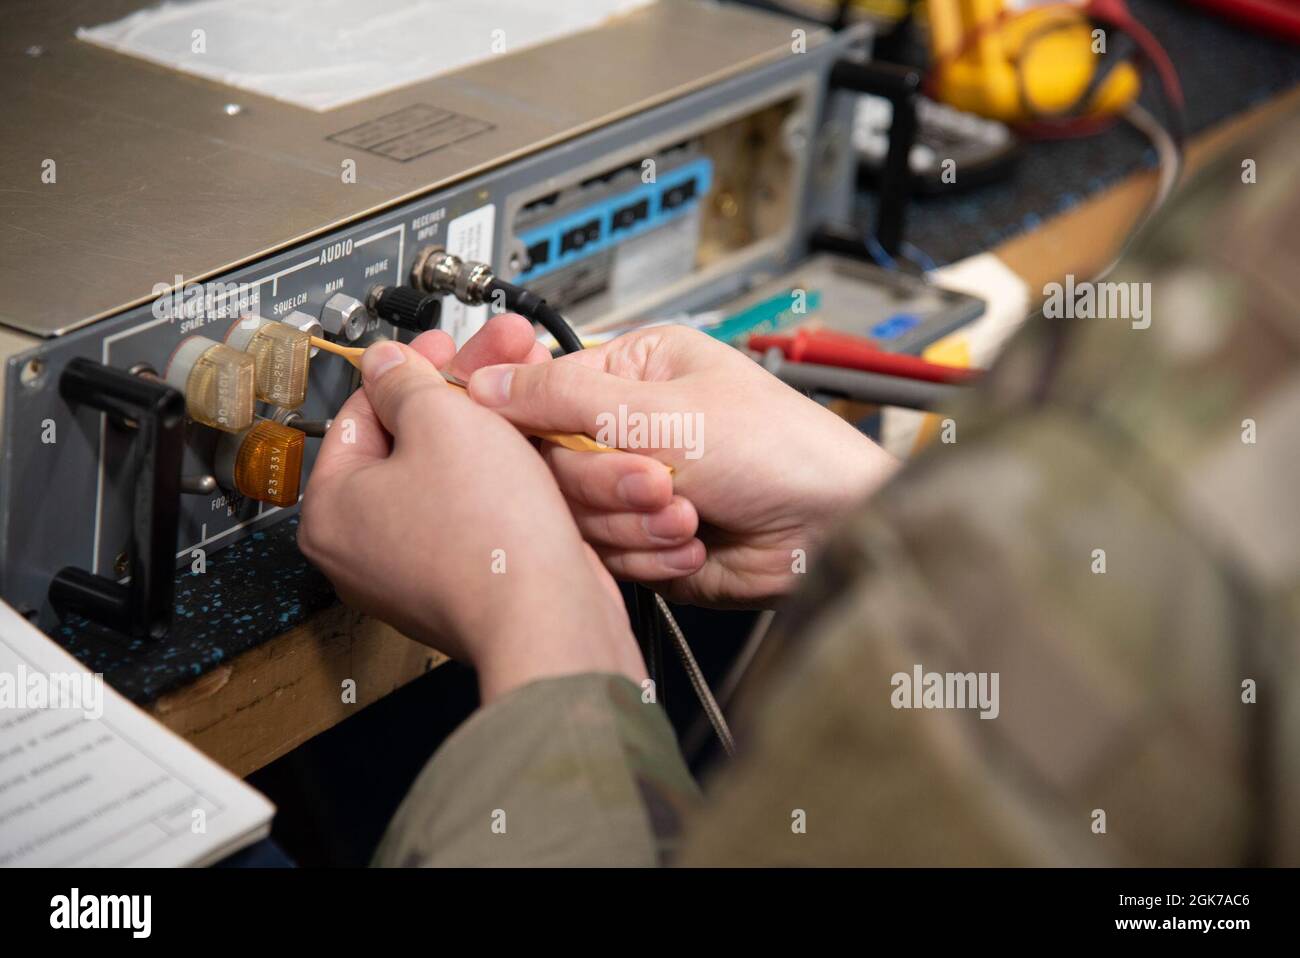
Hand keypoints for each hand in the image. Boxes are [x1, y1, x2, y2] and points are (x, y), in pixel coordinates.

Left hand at [298, 331, 643, 702]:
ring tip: (524, 395)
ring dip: (487, 430)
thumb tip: (386, 363)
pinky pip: (476, 514)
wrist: (547, 617)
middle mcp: (363, 548)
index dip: (409, 368)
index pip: (360, 413)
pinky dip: (501, 478)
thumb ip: (407, 380)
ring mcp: (414, 571)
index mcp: (330, 509)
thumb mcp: (443, 420)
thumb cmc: (487, 536)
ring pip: (448, 477)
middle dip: (459, 394)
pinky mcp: (464, 582)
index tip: (442, 347)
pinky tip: (535, 445)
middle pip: (408, 444)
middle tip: (492, 361)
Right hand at [461, 322, 897, 606]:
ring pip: (574, 517)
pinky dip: (648, 556)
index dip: (526, 427)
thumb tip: (484, 382)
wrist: (831, 531)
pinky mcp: (646, 541)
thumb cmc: (778, 450)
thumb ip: (562, 397)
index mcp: (632, 373)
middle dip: (605, 484)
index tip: (512, 450)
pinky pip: (606, 556)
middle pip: (551, 466)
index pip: (540, 395)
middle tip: (657, 480)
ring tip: (691, 512)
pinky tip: (693, 542)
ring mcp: (637, 488)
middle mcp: (628, 428)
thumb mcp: (661, 409)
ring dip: (633, 524)